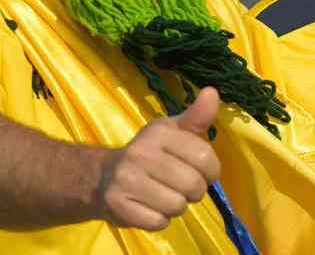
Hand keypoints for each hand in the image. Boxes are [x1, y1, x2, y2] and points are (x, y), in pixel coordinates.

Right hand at [95, 88, 220, 230]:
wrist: (102, 178)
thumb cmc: (148, 153)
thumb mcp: (172, 131)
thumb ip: (196, 117)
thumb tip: (212, 92)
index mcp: (159, 133)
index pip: (204, 156)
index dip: (212, 170)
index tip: (204, 172)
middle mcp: (140, 154)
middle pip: (192, 184)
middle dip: (195, 191)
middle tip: (183, 187)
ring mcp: (126, 180)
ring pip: (177, 206)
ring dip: (177, 206)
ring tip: (166, 196)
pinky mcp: (118, 206)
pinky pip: (159, 222)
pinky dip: (160, 219)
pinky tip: (151, 207)